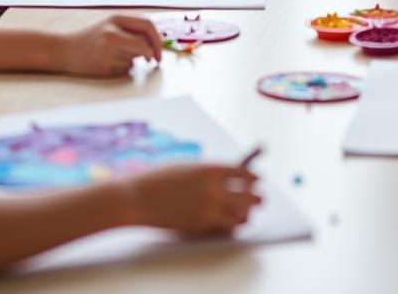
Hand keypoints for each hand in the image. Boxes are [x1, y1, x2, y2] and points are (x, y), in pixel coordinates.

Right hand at [58, 14, 162, 75]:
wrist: (64, 50)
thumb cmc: (92, 38)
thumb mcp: (110, 25)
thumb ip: (132, 30)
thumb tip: (156, 44)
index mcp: (115, 18)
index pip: (147, 25)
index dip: (157, 39)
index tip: (160, 49)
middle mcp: (111, 32)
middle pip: (143, 44)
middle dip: (150, 53)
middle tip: (152, 59)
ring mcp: (107, 50)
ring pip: (135, 58)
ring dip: (133, 60)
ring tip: (115, 56)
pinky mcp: (104, 65)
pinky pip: (125, 69)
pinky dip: (123, 68)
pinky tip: (109, 63)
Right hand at [128, 163, 261, 234]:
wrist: (138, 198)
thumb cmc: (160, 179)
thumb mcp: (189, 167)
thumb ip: (210, 173)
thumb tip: (230, 180)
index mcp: (211, 169)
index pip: (243, 173)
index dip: (253, 177)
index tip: (258, 180)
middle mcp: (213, 189)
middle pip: (247, 196)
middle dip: (256, 198)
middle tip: (260, 199)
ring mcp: (208, 209)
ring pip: (240, 216)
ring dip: (245, 214)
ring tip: (247, 213)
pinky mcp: (200, 227)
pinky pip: (224, 228)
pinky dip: (231, 226)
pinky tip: (231, 224)